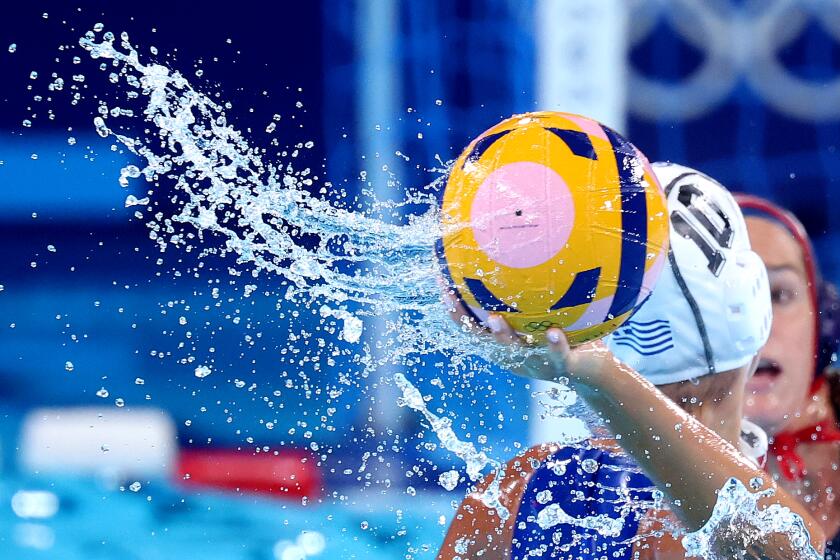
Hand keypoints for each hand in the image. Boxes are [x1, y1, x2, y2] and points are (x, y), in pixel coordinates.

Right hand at [442, 289, 613, 388]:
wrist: (593, 368)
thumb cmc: (563, 331)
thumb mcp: (541, 311)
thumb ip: (526, 289)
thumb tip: (516, 241)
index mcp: (502, 341)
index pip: (470, 323)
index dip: (452, 305)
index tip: (441, 280)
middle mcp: (513, 354)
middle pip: (482, 339)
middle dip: (465, 320)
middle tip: (452, 299)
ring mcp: (536, 362)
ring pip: (515, 351)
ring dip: (503, 337)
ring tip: (496, 320)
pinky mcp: (562, 367)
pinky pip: (557, 356)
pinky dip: (554, 345)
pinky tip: (553, 331)